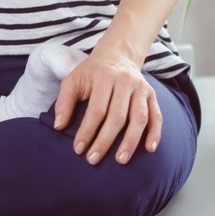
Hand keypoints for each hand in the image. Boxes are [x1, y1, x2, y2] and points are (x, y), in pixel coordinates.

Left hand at [51, 51, 162, 165]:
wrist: (117, 55)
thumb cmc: (92, 73)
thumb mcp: (73, 80)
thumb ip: (64, 101)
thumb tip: (59, 126)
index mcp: (104, 76)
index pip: (97, 109)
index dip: (87, 131)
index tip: (78, 149)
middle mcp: (125, 81)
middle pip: (117, 116)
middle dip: (105, 140)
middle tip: (93, 159)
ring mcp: (141, 88)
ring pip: (139, 117)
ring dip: (131, 141)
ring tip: (120, 160)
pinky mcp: (152, 94)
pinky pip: (156, 115)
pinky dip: (155, 133)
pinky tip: (150, 149)